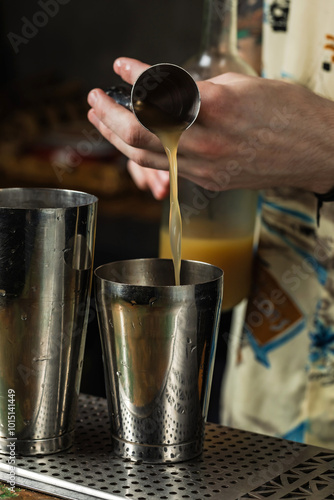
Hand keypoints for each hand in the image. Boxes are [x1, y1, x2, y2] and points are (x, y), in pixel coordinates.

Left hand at [88, 57, 333, 194]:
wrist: (316, 152)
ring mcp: (206, 168)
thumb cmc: (289, 113)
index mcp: (218, 109)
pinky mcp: (209, 182)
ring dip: (116, 138)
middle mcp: (207, 143)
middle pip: (137, 135)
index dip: (133, 75)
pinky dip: (144, 153)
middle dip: (107, 116)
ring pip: (145, 158)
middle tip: (93, 99)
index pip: (157, 93)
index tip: (121, 64)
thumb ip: (199, 90)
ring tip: (101, 119)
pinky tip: (133, 140)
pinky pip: (166, 168)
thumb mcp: (243, 85)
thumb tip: (166, 91)